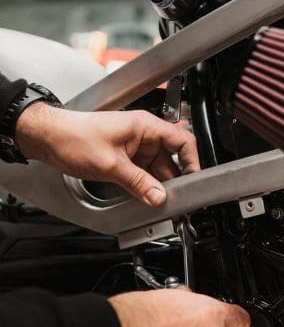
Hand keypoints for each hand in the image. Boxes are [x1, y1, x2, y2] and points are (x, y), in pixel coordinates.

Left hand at [15, 103, 199, 205]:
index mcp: (145, 126)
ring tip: (159, 200)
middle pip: (172, 159)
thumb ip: (139, 183)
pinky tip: (146, 196)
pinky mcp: (126, 159)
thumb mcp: (110, 164)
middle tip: (175, 198)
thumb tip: (159, 197)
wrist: (47, 138)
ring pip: (158, 169)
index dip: (192, 161)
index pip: (183, 141)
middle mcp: (143, 135)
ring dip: (159, 185)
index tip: (194, 179)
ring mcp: (135, 148)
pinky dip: (147, 185)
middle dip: (175, 179)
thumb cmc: (73, 137)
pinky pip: (145, 173)